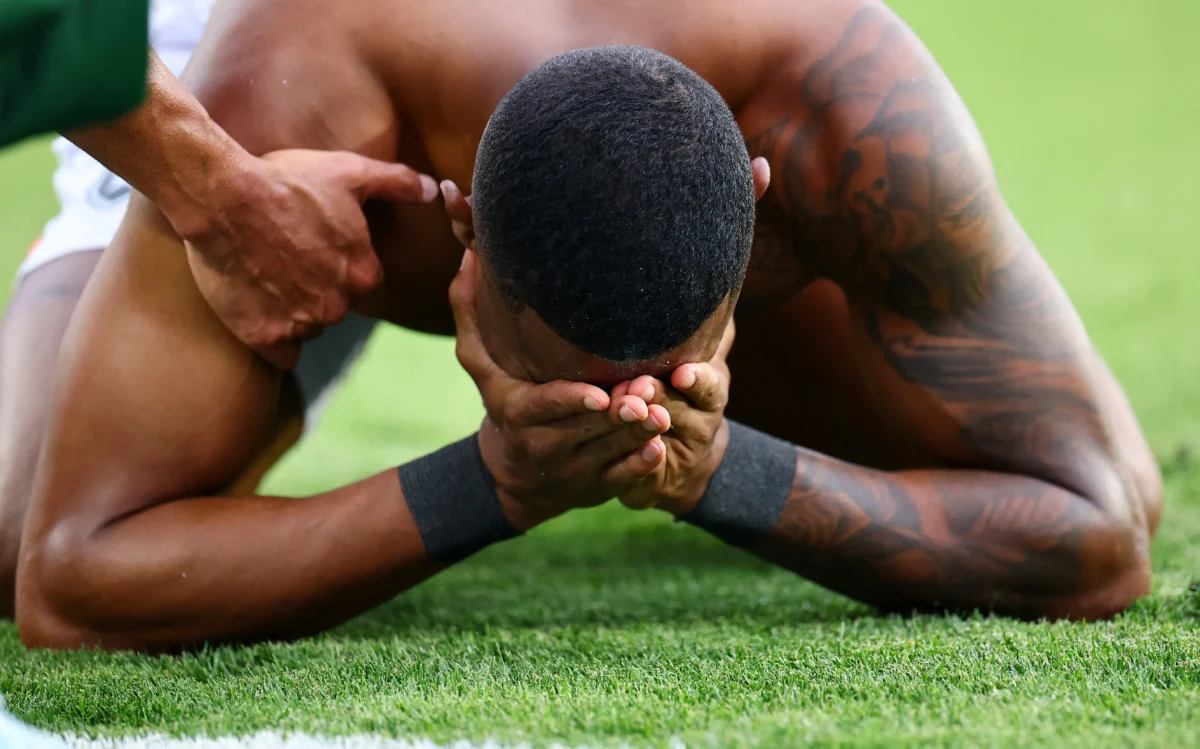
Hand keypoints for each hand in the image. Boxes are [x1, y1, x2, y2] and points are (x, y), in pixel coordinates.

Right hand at [181, 148, 438, 368]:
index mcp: (364, 274)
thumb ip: (397, 183)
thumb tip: (433, 190)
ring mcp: (300, 324)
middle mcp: (338, 306)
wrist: (223, 197)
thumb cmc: (288, 181)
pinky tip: (259, 309)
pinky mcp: (264, 336)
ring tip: (270, 278)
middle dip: (322, 295)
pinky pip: (281, 353)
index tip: (329, 262)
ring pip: (308, 330)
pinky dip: (272, 336)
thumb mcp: (349, 172)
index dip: (352, 280)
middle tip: (294, 264)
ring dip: (295, 313)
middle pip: (338, 312)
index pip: (372, 296)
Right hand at [449, 249, 672, 529]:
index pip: (548, 405)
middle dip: (618, 412)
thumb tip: (469, 253)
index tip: (598, 392)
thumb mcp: (481, 363)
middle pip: (587, 427)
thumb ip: (471, 311)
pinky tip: (658, 447)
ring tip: (662, 412)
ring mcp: (574, 469)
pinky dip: (640, 465)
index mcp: (519, 412)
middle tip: (647, 391)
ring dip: (637, 434)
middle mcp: (545, 444)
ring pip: (609, 451)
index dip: (573, 401)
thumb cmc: (504, 400)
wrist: (516, 475)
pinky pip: (622, 478)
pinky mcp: (598, 486)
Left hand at [614, 320, 735, 514]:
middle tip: (637, 387)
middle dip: (658, 398)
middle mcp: (700, 423)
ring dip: (641, 427)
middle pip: (679, 409)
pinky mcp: (656, 481)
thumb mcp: (700, 368)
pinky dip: (637, 465)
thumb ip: (706, 335)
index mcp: (709, 394)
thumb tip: (719, 297)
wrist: (684, 466)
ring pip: (658, 439)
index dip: (696, 379)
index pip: (708, 384)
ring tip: (624, 412)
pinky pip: (645, 474)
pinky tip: (626, 454)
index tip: (682, 372)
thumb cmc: (682, 399)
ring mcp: (679, 454)